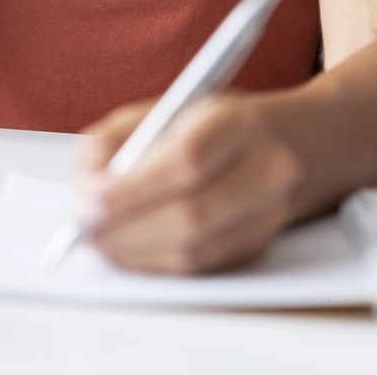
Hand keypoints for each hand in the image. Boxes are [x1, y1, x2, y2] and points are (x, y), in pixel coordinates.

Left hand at [74, 93, 306, 274]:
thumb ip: (116, 138)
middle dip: (126, 228)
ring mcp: (270, 216)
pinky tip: (126, 249)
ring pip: (197, 252)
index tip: (86, 201)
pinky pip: (199, 268)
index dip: (131, 189)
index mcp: (240, 123)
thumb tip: (85, 184)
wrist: (294, 143)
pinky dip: (153, 262)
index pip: (187, 161)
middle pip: (193, 215)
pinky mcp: (259, 248)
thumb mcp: (166, 107)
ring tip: (97, 239)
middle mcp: (268, 171)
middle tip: (82, 227)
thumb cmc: (216, 124)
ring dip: (135, 252)